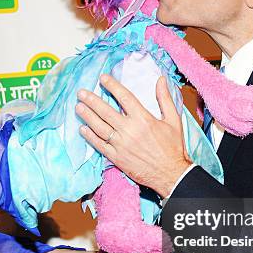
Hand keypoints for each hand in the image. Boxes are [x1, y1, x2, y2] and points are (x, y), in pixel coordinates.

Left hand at [76, 74, 192, 198]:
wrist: (171, 174)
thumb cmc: (173, 147)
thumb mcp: (174, 120)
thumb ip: (165, 98)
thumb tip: (160, 80)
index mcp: (143, 119)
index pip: (124, 97)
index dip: (112, 86)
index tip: (102, 78)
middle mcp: (129, 130)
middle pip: (106, 111)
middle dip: (92, 100)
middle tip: (81, 92)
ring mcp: (121, 145)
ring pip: (99, 127)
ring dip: (87, 116)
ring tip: (78, 107)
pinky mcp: (117, 158)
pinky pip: (100, 145)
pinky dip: (90, 137)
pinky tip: (82, 129)